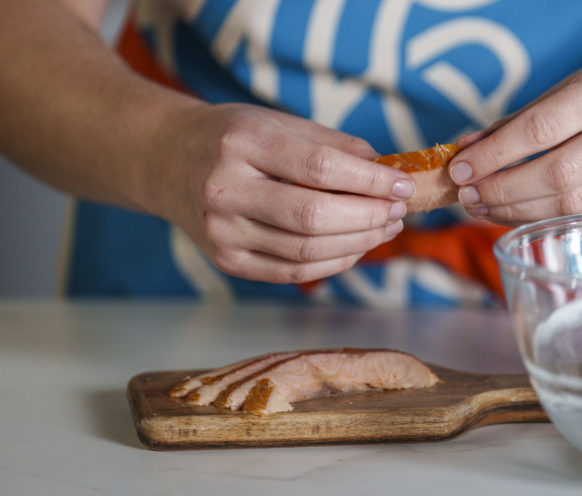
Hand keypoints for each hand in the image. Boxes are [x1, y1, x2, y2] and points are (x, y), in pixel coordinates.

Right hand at [148, 102, 415, 283]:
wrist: (165, 160)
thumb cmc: (233, 137)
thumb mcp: (277, 122)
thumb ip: (332, 145)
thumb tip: (387, 170)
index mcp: (241, 144)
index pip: (319, 169)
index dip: (369, 181)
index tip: (402, 184)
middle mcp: (225, 190)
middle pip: (314, 217)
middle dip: (368, 217)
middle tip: (398, 211)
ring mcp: (222, 232)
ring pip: (306, 251)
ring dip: (358, 243)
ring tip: (385, 228)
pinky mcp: (226, 261)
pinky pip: (292, 272)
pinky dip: (333, 263)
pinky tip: (356, 246)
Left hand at [449, 62, 581, 224]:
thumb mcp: (565, 91)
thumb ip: (516, 121)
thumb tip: (464, 151)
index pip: (541, 130)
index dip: (496, 154)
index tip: (460, 168)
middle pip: (557, 174)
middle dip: (502, 189)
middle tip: (467, 194)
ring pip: (569, 205)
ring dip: (516, 210)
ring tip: (481, 206)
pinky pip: (581, 219)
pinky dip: (539, 219)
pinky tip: (512, 213)